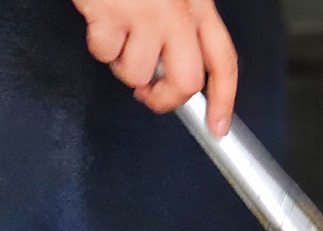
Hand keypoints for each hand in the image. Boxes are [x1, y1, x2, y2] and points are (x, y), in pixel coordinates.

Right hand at [72, 0, 236, 136]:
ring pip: (136, 75)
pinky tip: (102, 19)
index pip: (222, 60)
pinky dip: (98, 44)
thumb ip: (180, 25)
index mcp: (197, 3)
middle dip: (164, 100)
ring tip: (119, 36)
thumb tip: (169, 71)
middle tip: (149, 94)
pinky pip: (104, 54)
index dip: (224, 99)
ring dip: (121, 65)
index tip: (218, 126)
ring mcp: (144, 15)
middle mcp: (177, 11)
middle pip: (186, 82)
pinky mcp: (111, 16)